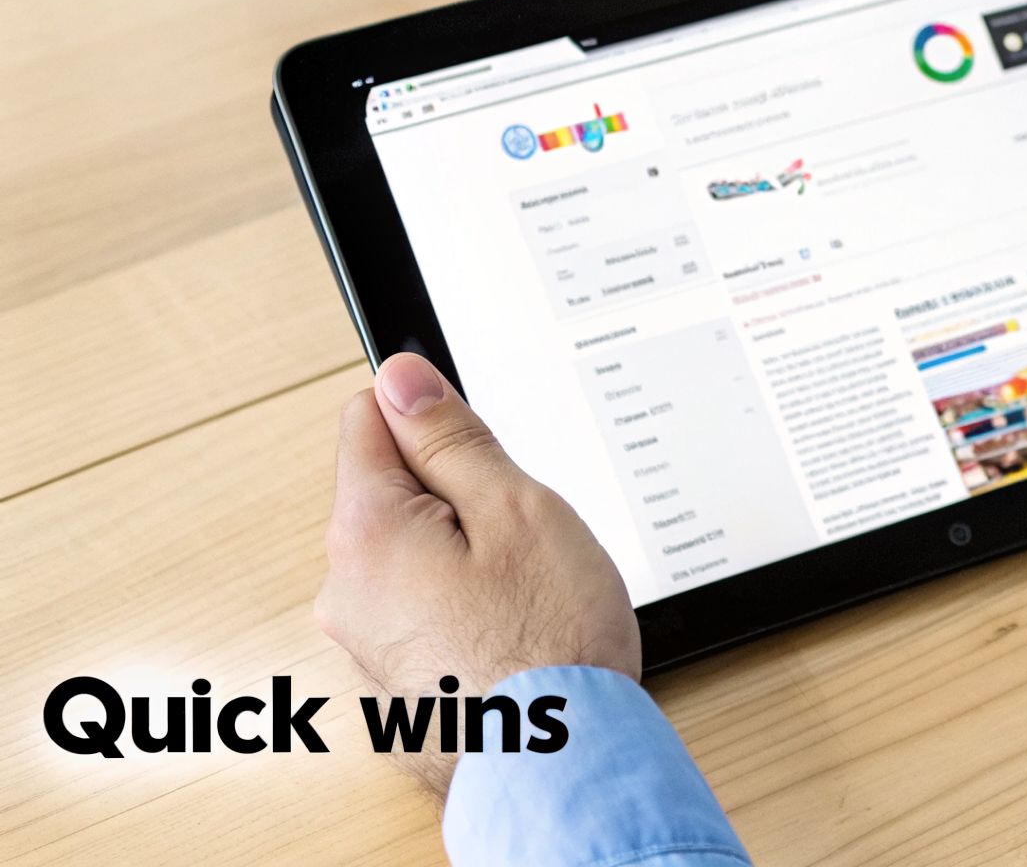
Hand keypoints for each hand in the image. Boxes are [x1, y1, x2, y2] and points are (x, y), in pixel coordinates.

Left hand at [315, 352, 639, 798]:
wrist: (559, 768)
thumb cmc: (547, 647)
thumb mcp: (516, 509)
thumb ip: (452, 438)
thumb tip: (402, 378)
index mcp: (367, 530)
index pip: (369, 417)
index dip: (436, 418)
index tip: (482, 445)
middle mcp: (346, 587)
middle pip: (393, 489)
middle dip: (459, 495)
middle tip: (523, 533)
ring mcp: (365, 641)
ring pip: (415, 553)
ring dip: (466, 556)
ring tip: (526, 593)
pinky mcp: (395, 679)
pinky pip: (425, 609)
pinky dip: (465, 609)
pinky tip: (515, 633)